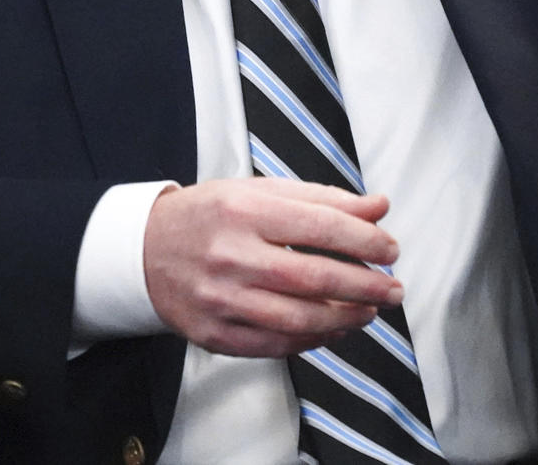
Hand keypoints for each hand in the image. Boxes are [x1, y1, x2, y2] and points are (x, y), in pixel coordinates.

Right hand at [142, 178, 404, 357]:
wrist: (144, 251)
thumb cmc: (209, 216)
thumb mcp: (258, 192)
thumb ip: (321, 199)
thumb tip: (378, 207)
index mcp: (243, 211)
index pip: (320, 227)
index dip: (365, 241)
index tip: (390, 249)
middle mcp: (230, 255)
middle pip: (315, 278)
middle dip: (366, 286)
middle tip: (394, 289)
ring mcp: (221, 299)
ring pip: (299, 318)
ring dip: (346, 318)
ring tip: (369, 310)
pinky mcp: (214, 334)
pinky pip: (275, 345)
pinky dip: (313, 340)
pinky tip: (333, 329)